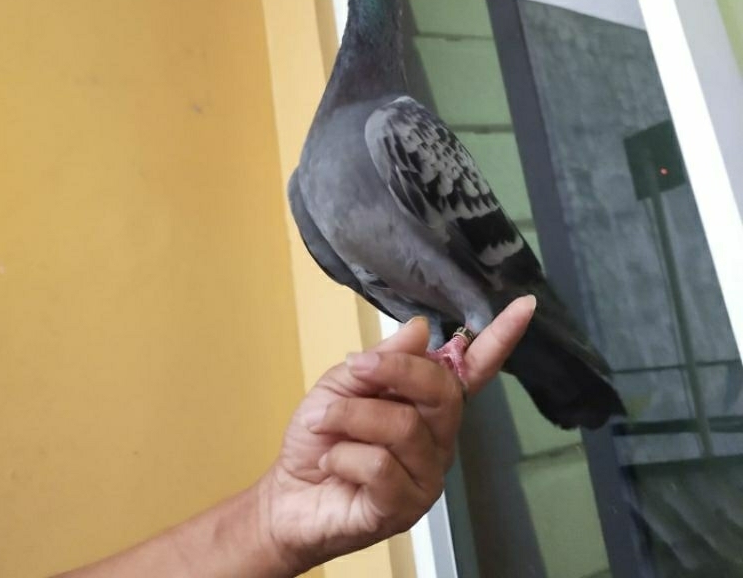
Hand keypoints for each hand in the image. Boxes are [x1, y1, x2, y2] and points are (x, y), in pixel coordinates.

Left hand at [258, 296, 534, 573]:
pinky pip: (382, 467)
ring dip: (352, 416)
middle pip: (442, 391)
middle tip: (356, 369)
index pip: (473, 369)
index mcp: (428, 403)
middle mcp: (439, 438)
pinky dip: (344, 455)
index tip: (525, 304)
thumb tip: (422, 326)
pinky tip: (331, 462)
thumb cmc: (320, 434)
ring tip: (324, 424)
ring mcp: (427, 475)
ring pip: (404, 427)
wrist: (287, 493)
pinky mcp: (406, 507)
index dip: (500, 338)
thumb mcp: (343, 383)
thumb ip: (383, 359)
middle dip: (394, 371)